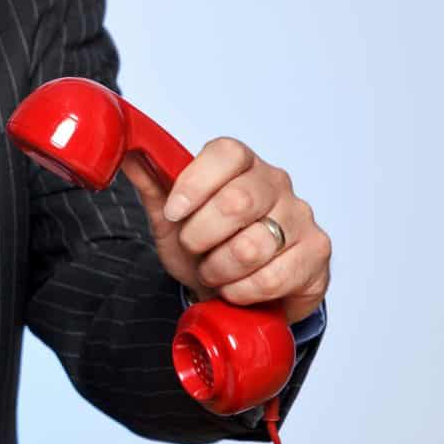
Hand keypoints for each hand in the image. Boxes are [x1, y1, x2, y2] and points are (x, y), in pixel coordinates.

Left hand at [120, 137, 330, 324]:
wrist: (238, 290)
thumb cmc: (207, 246)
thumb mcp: (171, 218)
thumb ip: (154, 186)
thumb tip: (128, 152)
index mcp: (241, 164)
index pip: (225, 153)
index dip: (193, 185)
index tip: (174, 212)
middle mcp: (276, 183)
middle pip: (236, 202)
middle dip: (200, 236)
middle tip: (194, 248)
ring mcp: (301, 216)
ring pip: (252, 246)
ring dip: (219, 269)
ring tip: (215, 270)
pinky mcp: (316, 253)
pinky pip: (272, 277)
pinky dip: (241, 291)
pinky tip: (236, 288)